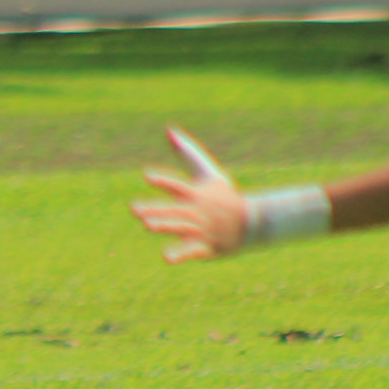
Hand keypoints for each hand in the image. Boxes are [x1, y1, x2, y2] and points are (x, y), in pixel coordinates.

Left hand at [131, 126, 245, 262]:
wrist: (254, 222)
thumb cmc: (225, 195)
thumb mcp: (209, 172)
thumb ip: (187, 153)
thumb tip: (168, 130)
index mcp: (196, 193)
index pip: (178, 185)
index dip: (163, 181)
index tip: (147, 177)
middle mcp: (197, 211)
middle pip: (174, 209)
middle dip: (156, 209)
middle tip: (134, 209)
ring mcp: (203, 229)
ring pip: (181, 227)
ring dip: (165, 226)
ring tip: (147, 226)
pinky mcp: (207, 246)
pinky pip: (193, 251)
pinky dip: (181, 254)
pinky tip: (166, 258)